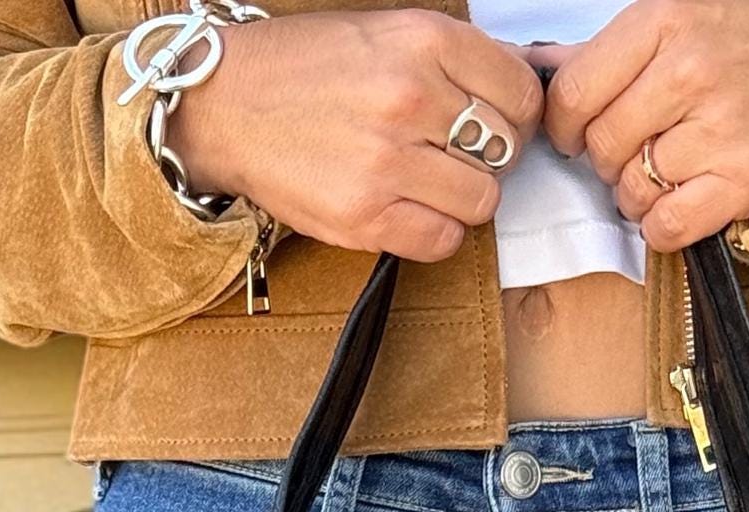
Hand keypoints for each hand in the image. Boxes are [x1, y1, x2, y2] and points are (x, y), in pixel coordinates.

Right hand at [172, 9, 543, 261]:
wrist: (227, 104)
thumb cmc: (304, 69)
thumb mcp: (386, 32)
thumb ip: (452, 61)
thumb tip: (518, 91)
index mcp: (423, 40)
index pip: (521, 92)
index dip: (516, 114)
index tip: (498, 122)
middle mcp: (411, 97)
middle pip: (505, 149)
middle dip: (488, 156)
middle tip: (453, 153)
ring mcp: (389, 160)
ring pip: (481, 200)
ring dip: (462, 198)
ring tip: (427, 181)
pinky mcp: (366, 215)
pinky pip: (442, 241)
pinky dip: (435, 232)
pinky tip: (410, 209)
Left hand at [541, 0, 748, 251]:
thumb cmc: (736, 43)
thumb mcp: (669, 24)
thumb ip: (601, 54)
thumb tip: (536, 70)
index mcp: (666, 20)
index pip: (575, 93)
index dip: (563, 125)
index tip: (574, 133)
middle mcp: (693, 71)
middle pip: (602, 145)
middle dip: (606, 158)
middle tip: (632, 148)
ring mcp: (722, 127)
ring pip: (632, 190)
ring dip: (635, 193)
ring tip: (662, 169)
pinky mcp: (746, 177)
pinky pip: (668, 226)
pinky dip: (661, 225)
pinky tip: (677, 198)